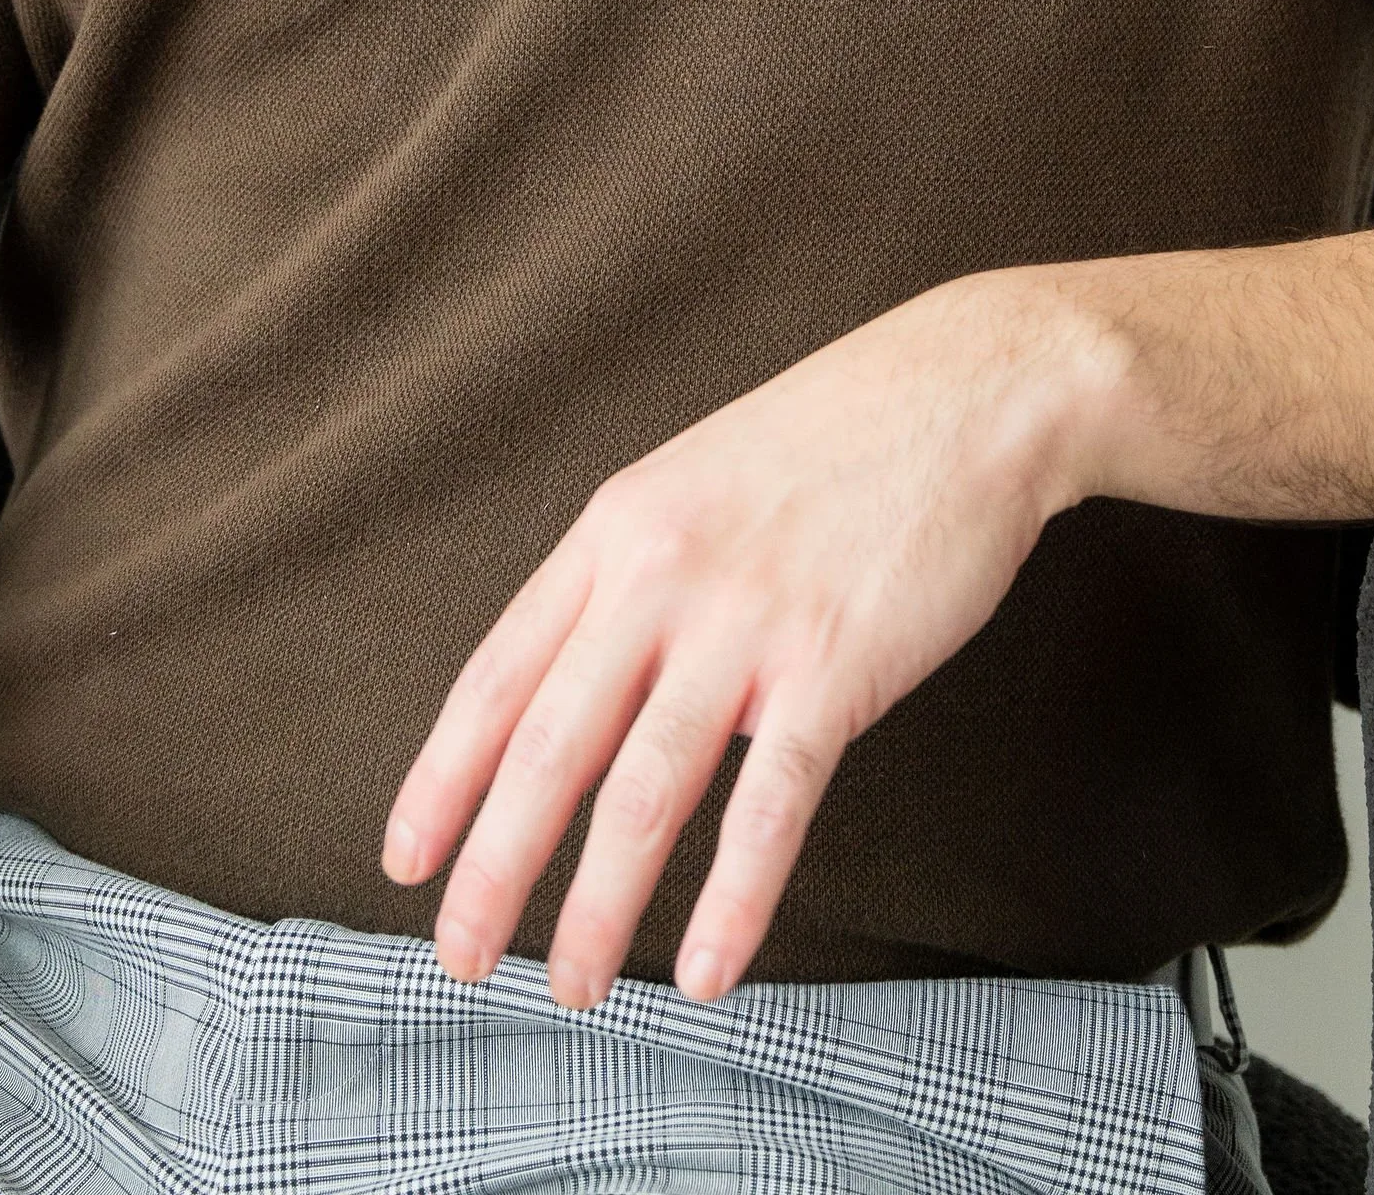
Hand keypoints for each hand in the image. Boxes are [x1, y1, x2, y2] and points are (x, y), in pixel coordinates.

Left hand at [380, 267, 1096, 1008]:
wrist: (969, 387)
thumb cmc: (839, 440)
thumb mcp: (697, 481)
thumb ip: (636, 579)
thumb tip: (597, 691)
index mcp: (617, 528)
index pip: (499, 672)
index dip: (443, 777)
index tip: (405, 859)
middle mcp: (662, 574)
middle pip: (550, 746)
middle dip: (494, 868)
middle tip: (458, 958)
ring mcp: (747, 620)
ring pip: (644, 790)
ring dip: (599, 906)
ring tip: (573, 986)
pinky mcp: (835, 663)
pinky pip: (769, 805)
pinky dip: (733, 900)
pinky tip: (708, 972)